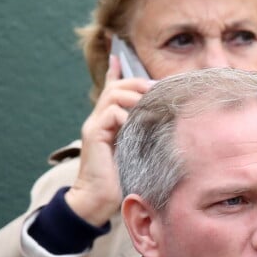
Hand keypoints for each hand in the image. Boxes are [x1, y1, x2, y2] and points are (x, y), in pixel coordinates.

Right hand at [65, 55, 153, 225]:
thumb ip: (142, 137)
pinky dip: (126, 115)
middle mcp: (98, 120)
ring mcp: (94, 126)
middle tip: (156, 88)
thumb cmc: (119, 182)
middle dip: (136, 83)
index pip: (110, 90)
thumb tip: (162, 127)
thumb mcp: (135, 154)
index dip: (115, 72)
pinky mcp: (94, 135)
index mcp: (106, 123)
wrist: (96, 201)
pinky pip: (111, 113)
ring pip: (113, 95)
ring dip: (134, 96)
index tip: (119, 56)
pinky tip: (136, 125)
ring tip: (149, 104)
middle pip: (116, 87)